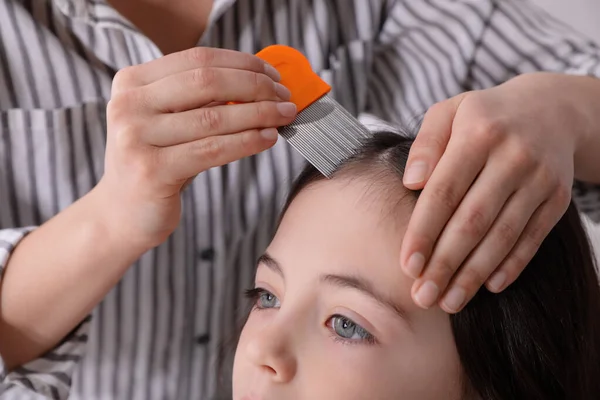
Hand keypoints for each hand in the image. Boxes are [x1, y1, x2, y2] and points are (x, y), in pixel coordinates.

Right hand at [96, 47, 295, 249]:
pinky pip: (212, 150)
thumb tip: (258, 80)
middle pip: (207, 82)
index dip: (242, 63)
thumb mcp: (169, 121)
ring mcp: (135, 137)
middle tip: (283, 96)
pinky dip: (247, 141)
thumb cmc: (157, 162)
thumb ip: (200, 99)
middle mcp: (128, 104)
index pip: (197, 59)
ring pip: (214, 117)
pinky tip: (269, 138)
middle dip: (255, 85)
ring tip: (285, 115)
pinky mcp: (151, 171)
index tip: (272, 74)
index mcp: (132, 82)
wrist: (122, 214)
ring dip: (259, 114)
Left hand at [400, 72, 593, 312]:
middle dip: (445, 264)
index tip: (408, 265)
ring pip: (503, 236)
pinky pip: (533, 237)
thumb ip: (426, 144)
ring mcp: (540, 178)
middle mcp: (512, 156)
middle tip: (423, 295)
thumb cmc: (484, 116)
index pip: (443, 191)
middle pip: (472, 220)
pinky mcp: (558, 197)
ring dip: (474, 274)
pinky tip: (489, 286)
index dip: (424, 231)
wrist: (551, 110)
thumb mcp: (449, 112)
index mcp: (477, 133)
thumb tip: (410, 182)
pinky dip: (512, 265)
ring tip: (449, 301)